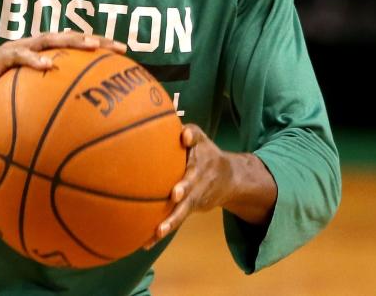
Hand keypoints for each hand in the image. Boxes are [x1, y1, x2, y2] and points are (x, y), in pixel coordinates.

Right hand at [0, 32, 126, 118]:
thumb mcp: (26, 107)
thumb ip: (47, 108)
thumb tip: (77, 135)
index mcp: (41, 56)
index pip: (74, 48)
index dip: (99, 48)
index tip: (126, 54)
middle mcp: (31, 47)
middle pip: (68, 38)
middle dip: (95, 41)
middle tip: (119, 48)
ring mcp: (15, 49)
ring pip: (48, 40)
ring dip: (71, 41)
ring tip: (92, 46)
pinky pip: (19, 57)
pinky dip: (34, 61)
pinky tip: (49, 66)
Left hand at [145, 124, 232, 248]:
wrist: (230, 179)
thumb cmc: (206, 153)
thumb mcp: (201, 138)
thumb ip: (189, 133)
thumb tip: (180, 132)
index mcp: (200, 155)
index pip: (196, 143)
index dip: (190, 140)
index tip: (184, 138)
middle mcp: (199, 177)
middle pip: (192, 184)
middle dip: (185, 189)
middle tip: (176, 194)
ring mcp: (196, 196)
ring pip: (183, 210)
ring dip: (171, 221)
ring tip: (158, 231)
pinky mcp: (190, 209)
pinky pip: (175, 221)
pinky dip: (160, 233)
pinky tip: (145, 244)